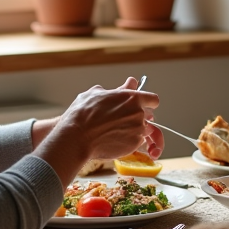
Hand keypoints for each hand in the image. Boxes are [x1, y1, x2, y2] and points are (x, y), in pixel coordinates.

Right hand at [37, 77, 160, 183]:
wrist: (76, 138)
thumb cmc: (83, 114)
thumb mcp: (97, 93)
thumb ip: (120, 88)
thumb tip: (131, 82)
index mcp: (132, 98)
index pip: (153, 99)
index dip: (146, 102)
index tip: (139, 104)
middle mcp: (138, 114)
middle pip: (148, 115)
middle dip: (138, 116)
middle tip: (120, 118)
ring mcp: (137, 131)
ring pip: (142, 129)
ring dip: (133, 128)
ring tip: (114, 129)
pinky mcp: (133, 146)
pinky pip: (136, 141)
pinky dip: (128, 140)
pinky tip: (113, 138)